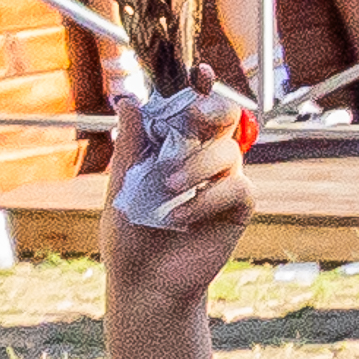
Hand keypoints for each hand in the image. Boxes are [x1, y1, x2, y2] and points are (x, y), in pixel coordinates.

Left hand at [101, 83, 254, 316]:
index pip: (191, 110)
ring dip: (197, 164)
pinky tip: (183, 217)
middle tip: (195, 116)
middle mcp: (202, 159)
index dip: (201, 88)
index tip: (200, 73)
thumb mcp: (120, 190)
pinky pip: (236, 187)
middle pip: (224, 117)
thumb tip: (128, 100)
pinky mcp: (237, 208)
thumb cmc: (129, 239)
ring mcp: (222, 182)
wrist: (145, 285)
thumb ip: (130, 148)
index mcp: (172, 149)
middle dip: (215, 109)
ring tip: (169, 188)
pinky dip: (208, 198)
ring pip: (228, 150)